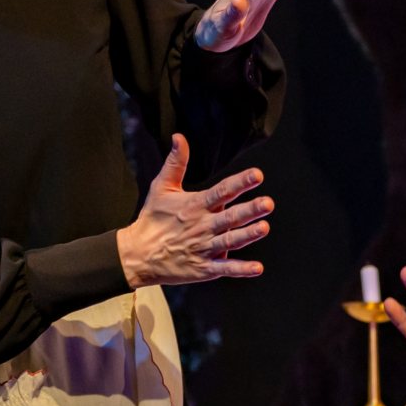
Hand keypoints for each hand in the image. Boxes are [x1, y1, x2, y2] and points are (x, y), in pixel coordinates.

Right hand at [116, 134, 272, 285]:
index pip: (221, 191)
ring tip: (264, 228)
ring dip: (247, 235)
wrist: (137, 255)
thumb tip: (179, 136)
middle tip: (268, 203)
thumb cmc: (152, 219)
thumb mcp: (161, 187)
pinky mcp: (203, 269)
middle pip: (229, 217)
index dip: (240, 182)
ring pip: (230, 241)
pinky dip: (240, 269)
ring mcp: (203, 249)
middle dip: (249, 210)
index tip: (257, 175)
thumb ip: (176, 163)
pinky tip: (257, 268)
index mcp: (195, 206)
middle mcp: (202, 226)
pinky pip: (224, 269)